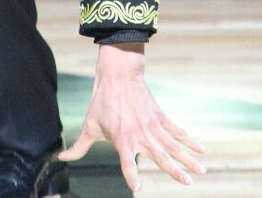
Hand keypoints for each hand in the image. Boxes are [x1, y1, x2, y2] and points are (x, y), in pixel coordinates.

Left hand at [59, 43, 205, 190]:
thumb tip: (60, 159)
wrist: (118, 75)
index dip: (131, 175)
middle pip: (160, 156)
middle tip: (188, 183)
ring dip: (188, 158)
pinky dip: (189, 139)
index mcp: (122, 139)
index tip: (137, 187)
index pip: (127, 163)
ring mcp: (152, 126)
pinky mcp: (159, 117)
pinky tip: (201, 148)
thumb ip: (78, 147)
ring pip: (173, 145)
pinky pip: (177, 131)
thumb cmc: (102, 102)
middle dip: (175, 170)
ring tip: (201, 171)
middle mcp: (140, 135)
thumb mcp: (89, 125)